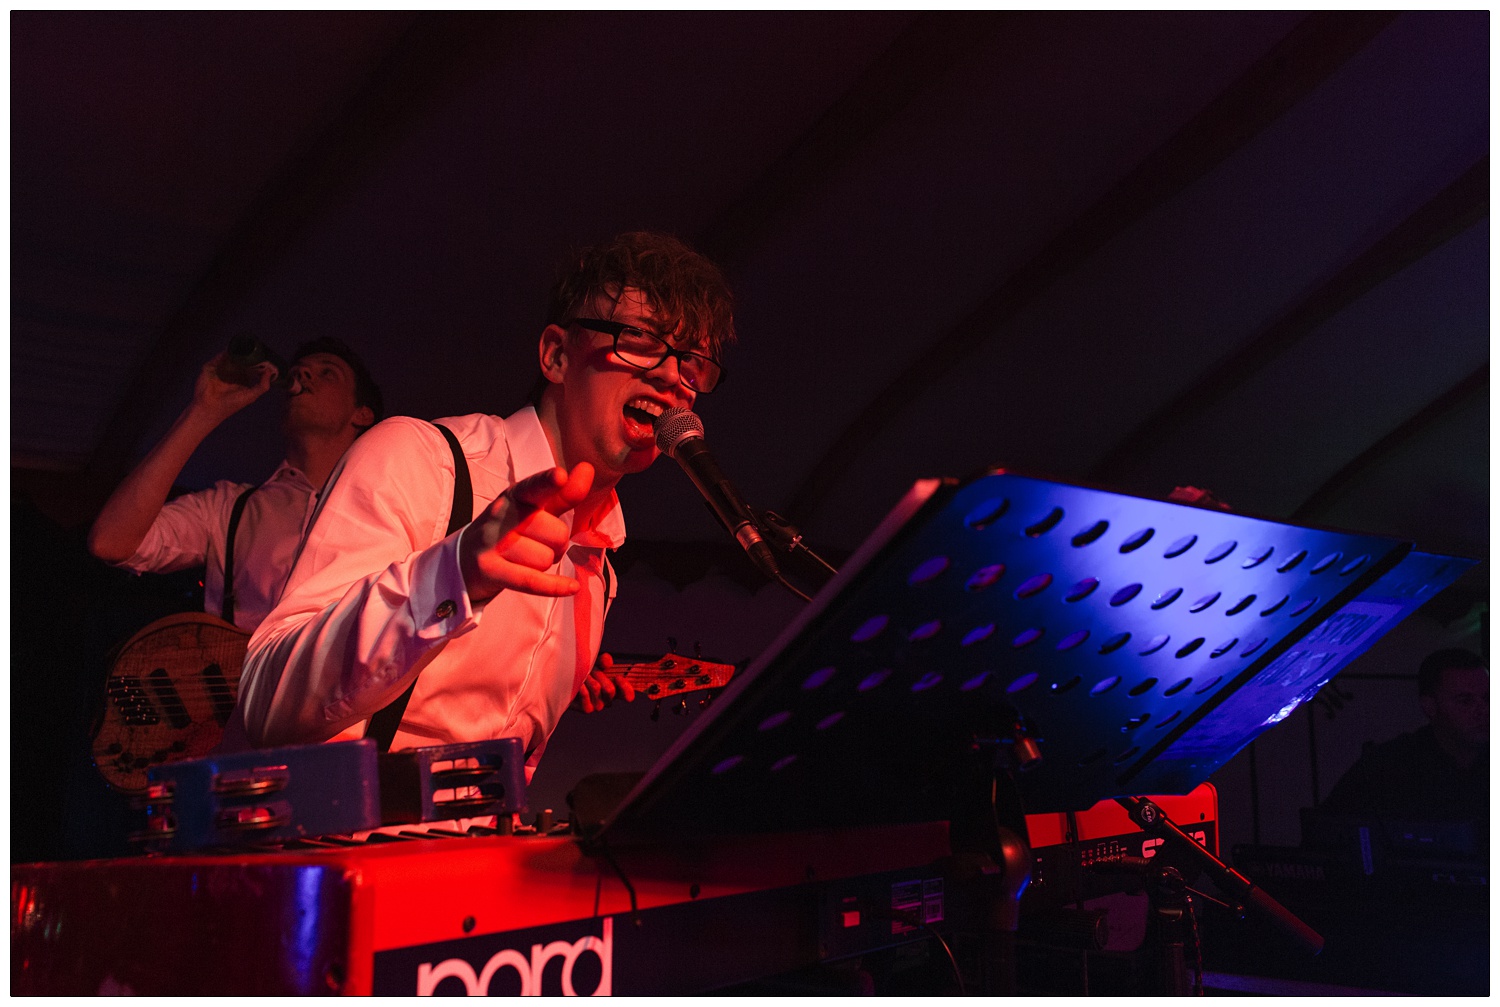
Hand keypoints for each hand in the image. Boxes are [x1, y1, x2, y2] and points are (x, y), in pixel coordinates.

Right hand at [189, 352, 276, 423]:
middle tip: (257, 346)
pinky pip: (219, 356)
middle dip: (249, 353)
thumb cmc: (231, 404)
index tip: (266, 354)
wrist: (210, 408)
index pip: (252, 366)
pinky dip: (227, 351)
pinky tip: (234, 347)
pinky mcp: (211, 366)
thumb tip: (270, 371)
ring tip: (247, 343)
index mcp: (242, 379)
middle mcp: (232, 373)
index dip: (259, 361)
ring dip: (238, 349)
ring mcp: (221, 368)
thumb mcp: (252, 395)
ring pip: (231, 355)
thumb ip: (263, 385)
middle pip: (242, 358)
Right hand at [459, 462, 593, 601]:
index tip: (560, 476)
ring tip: (526, 559)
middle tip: (539, 543)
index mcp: (514, 497)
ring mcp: (492, 544)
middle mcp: (501, 517)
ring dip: (544, 563)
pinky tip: (571, 587)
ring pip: (546, 559)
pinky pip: (531, 581)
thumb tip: (587, 468)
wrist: (463, 559)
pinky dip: (553, 586)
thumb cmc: (508, 530)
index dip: (547, 482)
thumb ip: (563, 494)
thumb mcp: (532, 509)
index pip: (533, 487)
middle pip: (556, 533)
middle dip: (558, 544)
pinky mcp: (490, 571)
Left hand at [572, 653, 637, 712]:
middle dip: (600, 675)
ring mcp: (599, 706)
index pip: (627, 694)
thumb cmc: (584, 672)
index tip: (618, 677)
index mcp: (616, 690)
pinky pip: (586, 695)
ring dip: (588, 678)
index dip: (625, 687)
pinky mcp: (588, 709)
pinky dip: (582, 686)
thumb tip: (607, 662)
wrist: (567, 682)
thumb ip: (603, 660)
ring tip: (582, 675)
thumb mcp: (596, 663)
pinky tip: (578, 683)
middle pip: (610, 690)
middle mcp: (609, 700)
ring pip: (597, 689)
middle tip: (592, 670)